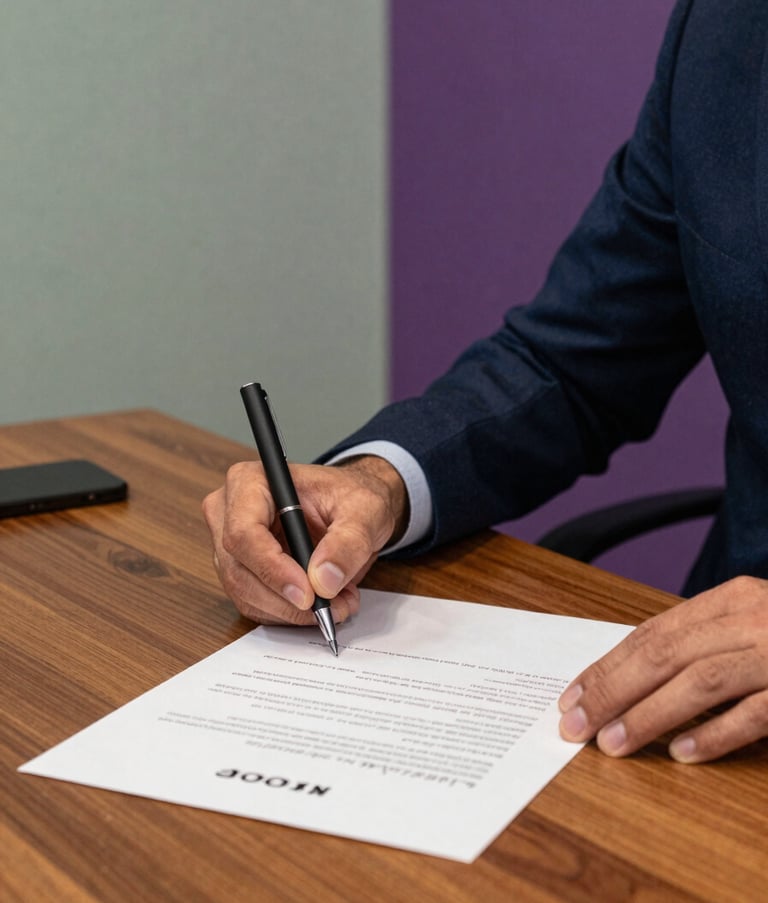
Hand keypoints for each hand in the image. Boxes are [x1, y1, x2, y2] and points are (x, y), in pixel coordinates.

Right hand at [202, 455, 407, 626]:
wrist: (352, 508)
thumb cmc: (350, 497)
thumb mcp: (364, 510)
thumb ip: (348, 541)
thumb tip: (324, 580)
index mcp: (251, 481)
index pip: (243, 532)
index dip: (272, 568)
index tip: (308, 594)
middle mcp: (229, 511)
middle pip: (238, 569)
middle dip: (286, 598)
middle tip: (333, 606)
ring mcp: (230, 545)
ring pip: (244, 593)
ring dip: (291, 611)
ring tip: (337, 602)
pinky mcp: (240, 571)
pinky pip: (254, 604)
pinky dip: (288, 614)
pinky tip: (321, 603)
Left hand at [558, 576, 767, 761]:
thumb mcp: (752, 622)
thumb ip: (704, 641)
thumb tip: (634, 678)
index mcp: (731, 600)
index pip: (653, 634)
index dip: (607, 666)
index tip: (572, 697)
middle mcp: (749, 621)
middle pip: (665, 655)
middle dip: (612, 692)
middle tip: (576, 726)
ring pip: (700, 681)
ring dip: (649, 715)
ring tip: (611, 744)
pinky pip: (754, 714)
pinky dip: (714, 734)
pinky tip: (680, 753)